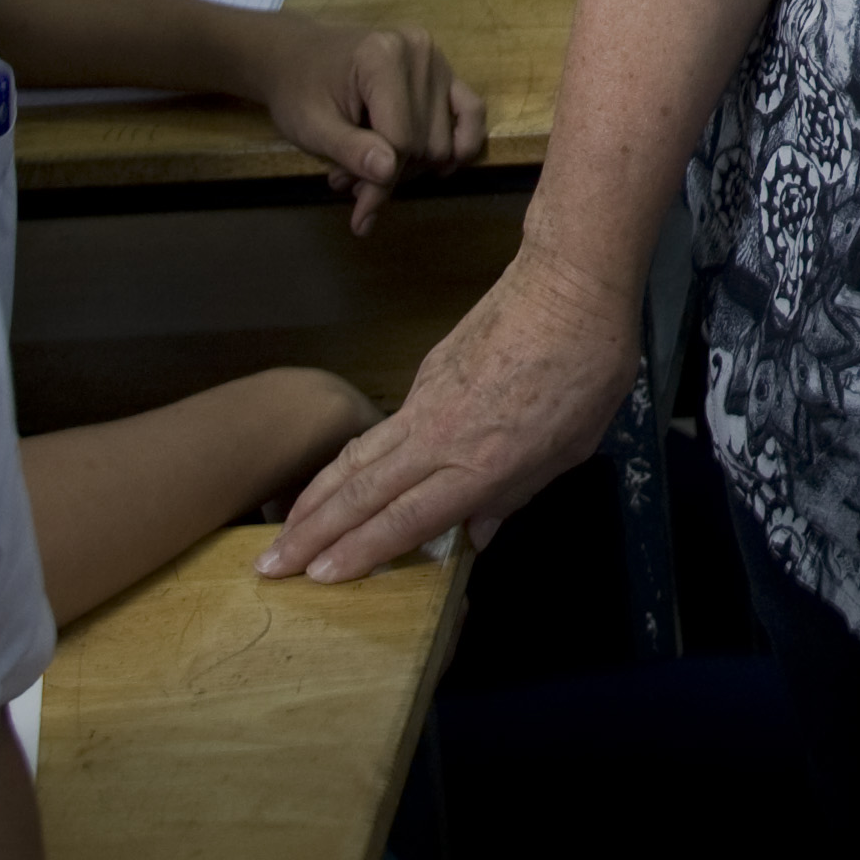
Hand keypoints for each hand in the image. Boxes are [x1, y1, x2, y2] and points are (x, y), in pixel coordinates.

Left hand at [255, 16, 489, 229]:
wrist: (296, 57)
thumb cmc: (298, 91)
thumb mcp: (310, 126)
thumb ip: (349, 150)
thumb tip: (387, 173)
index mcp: (381, 57)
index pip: (400, 139)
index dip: (380, 182)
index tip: (358, 214)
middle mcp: (419, 52)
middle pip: (425, 144)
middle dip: (390, 174)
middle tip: (351, 183)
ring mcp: (437, 60)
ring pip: (445, 140)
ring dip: (411, 167)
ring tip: (369, 167)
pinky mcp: (446, 71)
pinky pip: (472, 112)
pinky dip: (462, 143)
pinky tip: (440, 166)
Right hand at [259, 258, 640, 581]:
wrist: (568, 282)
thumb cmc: (589, 364)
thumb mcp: (573, 446)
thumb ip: (518, 493)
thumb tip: (476, 534)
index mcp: (483, 464)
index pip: (406, 520)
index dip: (360, 552)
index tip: (320, 577)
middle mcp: (441, 437)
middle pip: (362, 494)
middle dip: (312, 534)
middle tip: (269, 565)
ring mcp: (426, 401)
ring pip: (357, 459)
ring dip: (314, 498)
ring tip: (282, 530)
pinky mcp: (424, 372)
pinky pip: (379, 430)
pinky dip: (346, 461)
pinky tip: (337, 480)